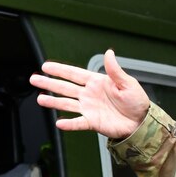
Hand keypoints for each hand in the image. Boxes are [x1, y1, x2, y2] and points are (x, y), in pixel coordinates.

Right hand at [31, 49, 150, 138]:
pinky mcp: (92, 122)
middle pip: (65, 88)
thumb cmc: (136, 101)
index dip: (60, 70)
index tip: (46, 66)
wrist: (141, 122)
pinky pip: (78, 123)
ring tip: (40, 99)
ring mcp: (89, 109)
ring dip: (53, 102)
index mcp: (96, 82)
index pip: (74, 74)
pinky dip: (69, 123)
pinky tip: (58, 122)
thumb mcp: (128, 83)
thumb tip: (108, 52)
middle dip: (49, 83)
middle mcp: (89, 94)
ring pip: (67, 104)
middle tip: (34, 79)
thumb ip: (115, 70)